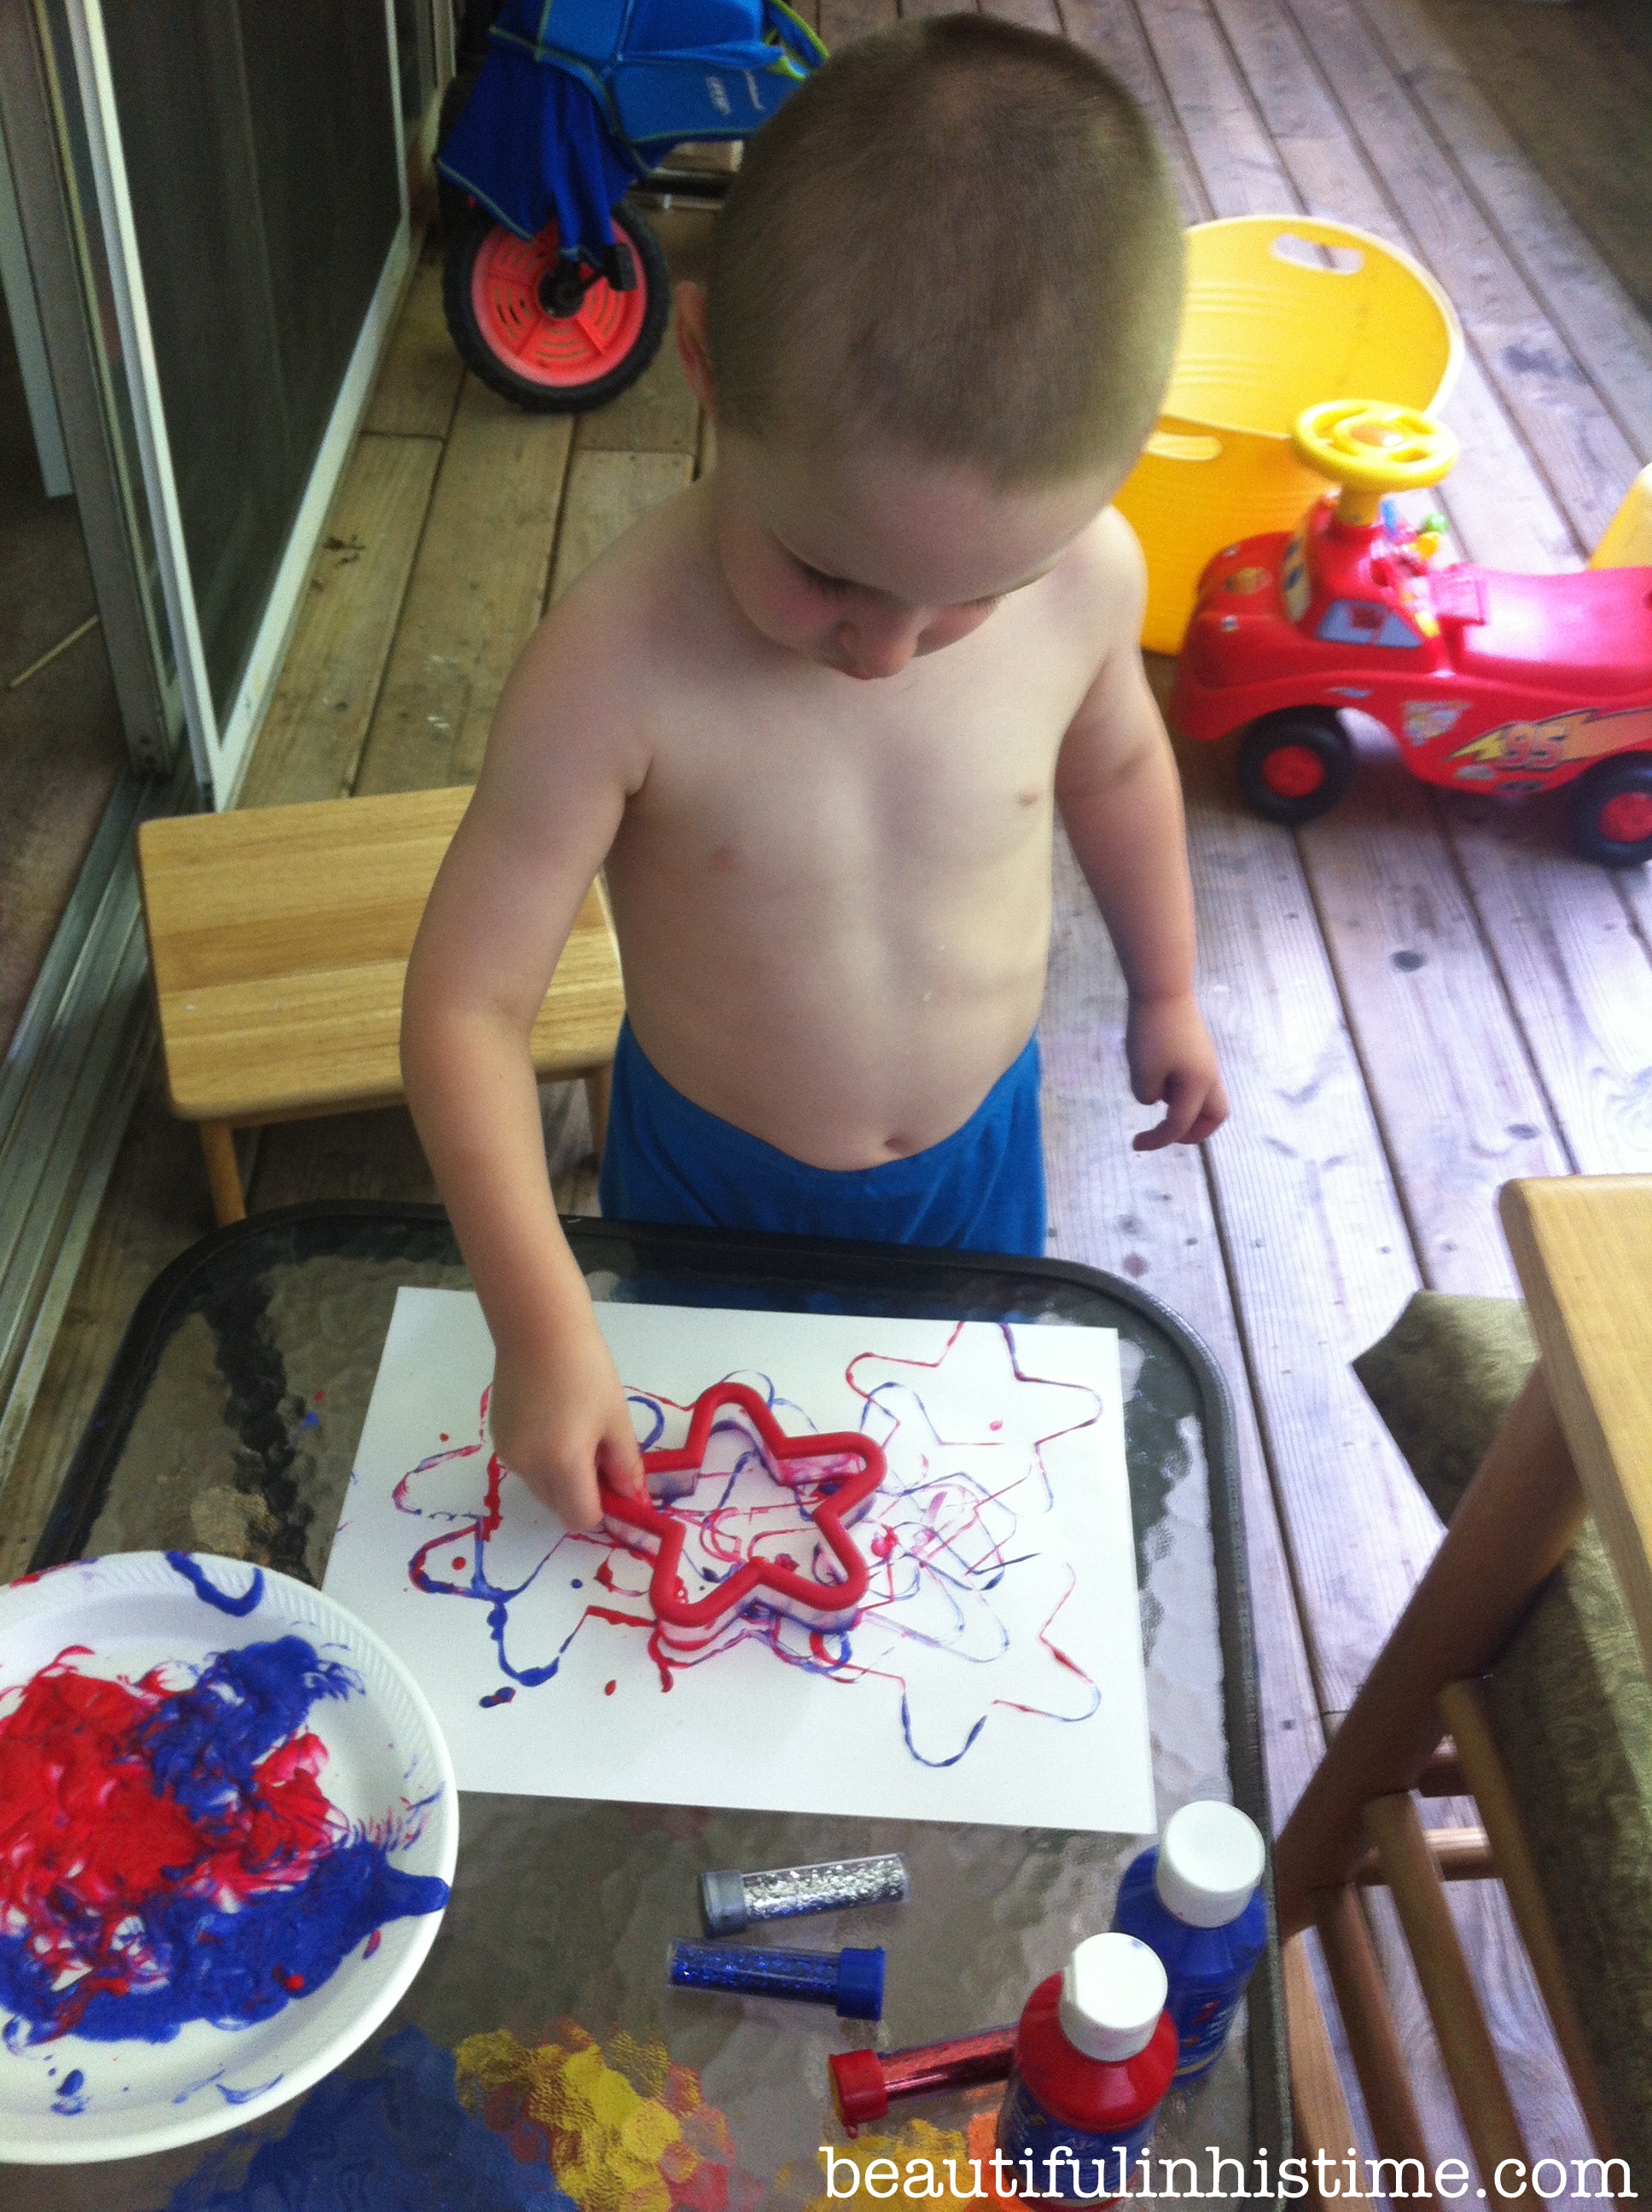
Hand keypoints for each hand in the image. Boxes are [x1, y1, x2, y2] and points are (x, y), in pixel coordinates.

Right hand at [487, 1316, 645, 1530]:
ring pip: (542, 1488)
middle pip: (560, 1506)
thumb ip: (625, 1467)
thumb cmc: (587, 1370)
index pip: (582, 1518)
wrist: (539, 1330)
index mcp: (563, 1464)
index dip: (604, 1510)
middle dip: (583, 1493)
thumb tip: (634, 1500)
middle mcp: (529, 1467)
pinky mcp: (498, 1438)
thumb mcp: (616, 1420)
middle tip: (601, 1454)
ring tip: (576, 1432)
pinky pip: (526, 1466)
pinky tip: (553, 1422)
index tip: (618, 1486)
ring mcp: (508, 1454)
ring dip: (563, 1477)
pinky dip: (543, 1459)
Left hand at [1125, 991, 1228, 1151]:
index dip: (1158, 1140)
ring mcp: (1206, 1060)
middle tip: (1167, 1135)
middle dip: (1194, 1132)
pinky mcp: (1197, 1048)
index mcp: (1199, 1085)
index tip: (1135, 1145)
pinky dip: (1180, 1090)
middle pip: (1214, 1115)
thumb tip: (1156, 1100)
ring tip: (1155, 1095)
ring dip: (1186, 1109)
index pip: (1180, 1124)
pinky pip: (1195, 1080)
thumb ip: (1148, 1095)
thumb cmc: (1152, 1031)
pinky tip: (1156, 1075)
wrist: (1162, 988)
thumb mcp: (1142, 1071)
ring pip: (1206, 1097)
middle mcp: (1209, 1075)